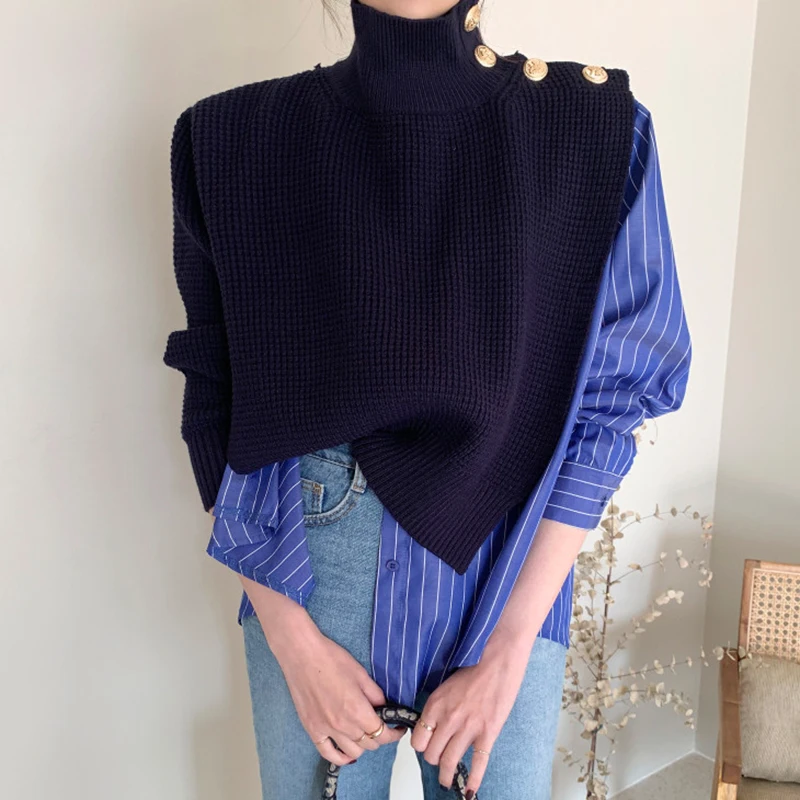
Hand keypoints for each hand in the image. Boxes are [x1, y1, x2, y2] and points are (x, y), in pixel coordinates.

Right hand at [269, 622, 406, 764]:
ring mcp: (326, 729)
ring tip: (364, 734)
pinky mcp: (312, 729)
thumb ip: (375, 694)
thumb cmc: (331, 659)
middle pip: (369, 744)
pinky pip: (328, 754)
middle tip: (381, 726)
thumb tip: (385, 707)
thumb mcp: (361, 674)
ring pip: (352, 752)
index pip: (382, 734)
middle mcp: (343, 725)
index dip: (394, 734)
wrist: (302, 654)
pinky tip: (346, 752)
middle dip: (380, 736)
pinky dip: (340, 757)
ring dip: (362, 746)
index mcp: (358, 710)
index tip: (398, 728)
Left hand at [410, 631, 532, 794]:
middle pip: (431, 754)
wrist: (497, 661)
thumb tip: (432, 726)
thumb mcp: (445, 685)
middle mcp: (448, 719)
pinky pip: (478, 763)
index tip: (427, 746)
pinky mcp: (487, 733)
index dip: (421, 746)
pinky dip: (474, 779)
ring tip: (447, 780)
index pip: (418, 739)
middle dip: (434, 760)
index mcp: (435, 705)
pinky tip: (470, 791)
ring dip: (446, 776)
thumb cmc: (473, 668)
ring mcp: (468, 728)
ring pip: (449, 762)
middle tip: (439, 760)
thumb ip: (437, 707)